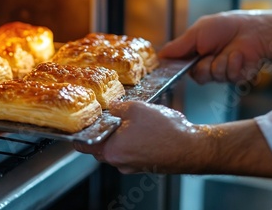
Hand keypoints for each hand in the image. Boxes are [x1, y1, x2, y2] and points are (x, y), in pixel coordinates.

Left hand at [74, 101, 208, 173]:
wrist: (192, 147)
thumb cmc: (164, 132)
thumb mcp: (136, 108)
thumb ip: (118, 106)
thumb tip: (111, 106)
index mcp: (110, 150)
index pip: (82, 145)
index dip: (79, 131)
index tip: (79, 122)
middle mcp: (119, 162)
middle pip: (100, 145)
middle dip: (104, 129)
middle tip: (110, 113)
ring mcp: (132, 165)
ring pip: (118, 147)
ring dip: (121, 133)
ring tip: (133, 118)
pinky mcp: (144, 164)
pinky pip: (132, 150)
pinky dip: (133, 139)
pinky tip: (146, 127)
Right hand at [158, 9, 271, 83]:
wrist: (253, 31)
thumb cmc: (225, 27)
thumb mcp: (196, 32)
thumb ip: (178, 46)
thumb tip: (158, 56)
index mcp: (195, 54)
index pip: (181, 67)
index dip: (178, 68)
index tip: (174, 67)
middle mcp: (207, 64)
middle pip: (195, 76)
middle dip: (202, 65)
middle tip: (208, 53)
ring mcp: (221, 72)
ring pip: (210, 77)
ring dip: (219, 63)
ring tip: (228, 51)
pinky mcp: (235, 77)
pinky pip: (227, 77)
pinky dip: (232, 64)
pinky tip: (238, 55)